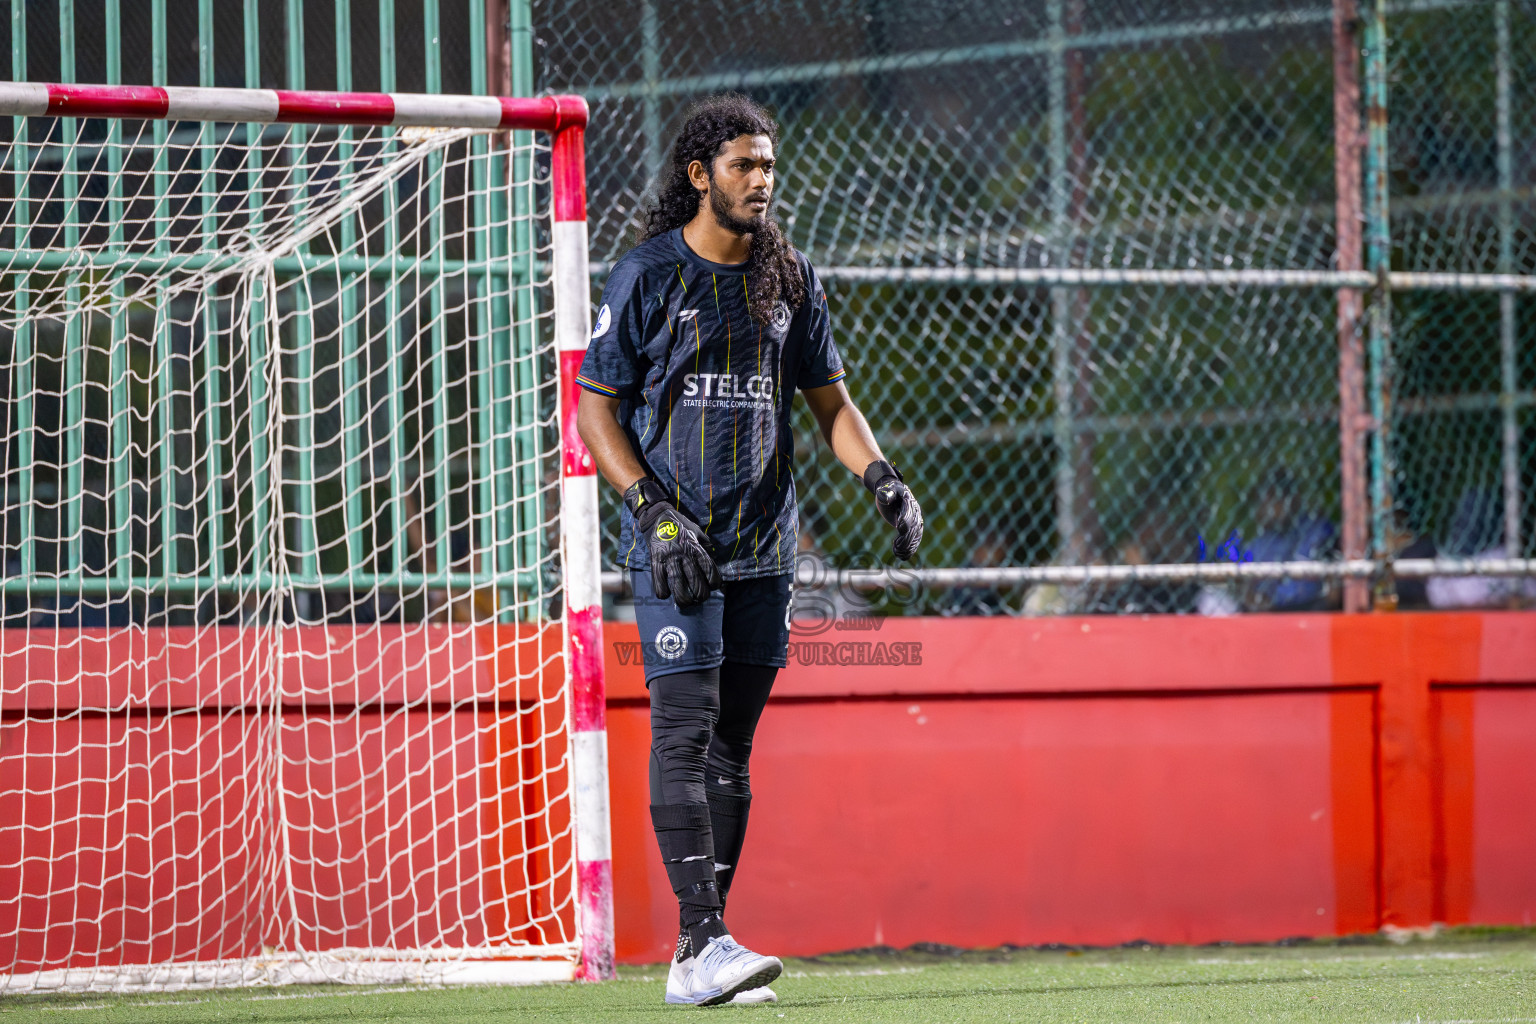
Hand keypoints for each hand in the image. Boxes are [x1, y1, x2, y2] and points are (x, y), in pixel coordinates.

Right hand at [625, 477, 722, 606]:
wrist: (657, 516)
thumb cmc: (680, 525)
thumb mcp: (696, 531)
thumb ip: (705, 544)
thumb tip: (713, 554)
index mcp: (696, 547)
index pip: (710, 569)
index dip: (714, 582)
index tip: (713, 586)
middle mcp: (684, 554)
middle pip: (696, 582)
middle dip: (700, 596)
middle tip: (699, 598)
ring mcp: (669, 558)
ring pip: (678, 585)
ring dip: (683, 599)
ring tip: (685, 602)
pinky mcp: (655, 560)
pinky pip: (658, 581)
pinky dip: (662, 592)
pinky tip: (666, 594)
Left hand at [862, 460, 923, 560]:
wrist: (893, 493)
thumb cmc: (886, 491)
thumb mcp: (884, 491)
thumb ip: (885, 494)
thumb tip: (885, 496)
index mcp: (908, 501)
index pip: (909, 512)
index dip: (905, 520)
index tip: (899, 528)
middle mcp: (915, 511)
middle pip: (913, 526)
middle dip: (906, 537)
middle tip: (897, 546)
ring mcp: (916, 520)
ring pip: (916, 535)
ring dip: (908, 546)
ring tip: (898, 554)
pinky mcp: (913, 527)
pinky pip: (915, 539)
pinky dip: (910, 549)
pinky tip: (903, 556)